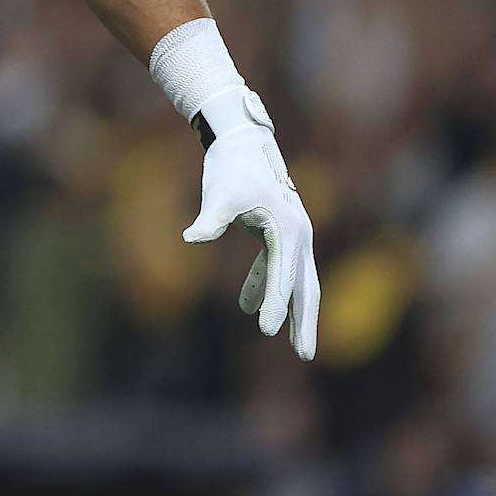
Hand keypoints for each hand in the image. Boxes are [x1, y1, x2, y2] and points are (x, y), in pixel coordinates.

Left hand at [183, 90, 320, 360]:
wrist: (242, 140)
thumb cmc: (230, 166)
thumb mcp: (218, 193)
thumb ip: (210, 219)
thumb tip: (191, 237)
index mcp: (287, 228)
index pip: (281, 274)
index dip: (274, 303)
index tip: (266, 330)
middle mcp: (299, 233)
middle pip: (305, 286)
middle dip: (304, 321)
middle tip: (304, 355)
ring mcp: (293, 234)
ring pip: (297, 280)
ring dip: (290, 309)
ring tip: (289, 342)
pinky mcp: (280, 232)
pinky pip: (277, 267)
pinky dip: (266, 286)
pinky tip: (245, 304)